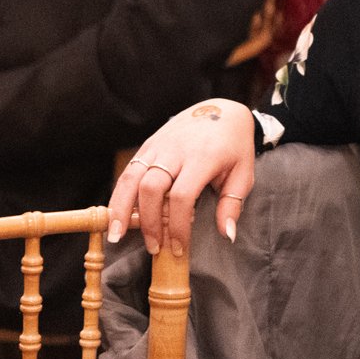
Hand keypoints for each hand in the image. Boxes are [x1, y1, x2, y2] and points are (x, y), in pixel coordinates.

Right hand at [105, 98, 256, 255]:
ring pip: (131, 178)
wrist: (222, 109)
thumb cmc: (234, 146)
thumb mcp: (243, 174)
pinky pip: (128, 171)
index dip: (178, 227)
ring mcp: (158, 145)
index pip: (182, 196)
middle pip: (151, 188)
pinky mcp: (148, 145)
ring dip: (121, 209)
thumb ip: (232, 204)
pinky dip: (119, 195)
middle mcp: (176, 150)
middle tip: (154, 248)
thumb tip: (227, 235)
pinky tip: (116, 216)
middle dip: (148, 222)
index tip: (179, 249)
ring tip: (116, 236)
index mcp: (202, 157)